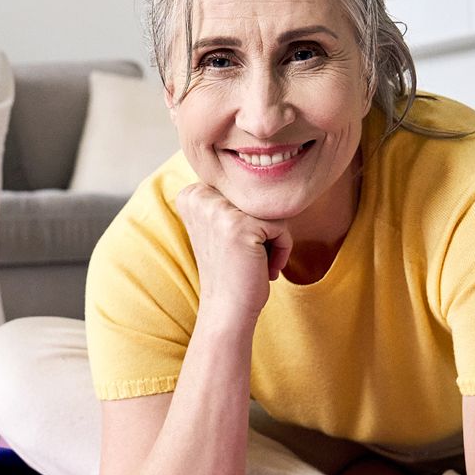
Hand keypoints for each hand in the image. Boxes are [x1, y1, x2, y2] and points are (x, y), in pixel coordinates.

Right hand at [175, 182, 291, 321]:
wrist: (227, 310)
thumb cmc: (231, 270)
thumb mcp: (221, 225)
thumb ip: (231, 197)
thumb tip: (264, 163)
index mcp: (191, 193)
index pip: (244, 190)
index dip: (249, 219)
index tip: (237, 245)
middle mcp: (200, 197)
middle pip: (259, 197)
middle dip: (263, 229)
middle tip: (247, 257)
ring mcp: (219, 210)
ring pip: (272, 210)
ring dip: (273, 240)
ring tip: (255, 262)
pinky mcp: (241, 226)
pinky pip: (282, 227)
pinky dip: (282, 249)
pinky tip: (264, 269)